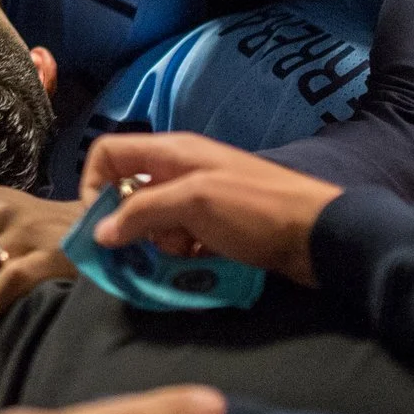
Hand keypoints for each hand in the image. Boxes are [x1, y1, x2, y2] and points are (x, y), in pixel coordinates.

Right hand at [82, 133, 342, 288]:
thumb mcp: (193, 203)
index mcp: (171, 151)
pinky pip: (182, 238)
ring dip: (161, 243)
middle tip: (149, 248)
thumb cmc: (254, 210)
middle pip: (129, 192)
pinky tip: (205, 262)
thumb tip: (99, 232)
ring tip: (189, 254)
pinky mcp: (217, 225)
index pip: (108, 154)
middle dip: (131, 224)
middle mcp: (180, 169)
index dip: (94, 186)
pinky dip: (185, 253)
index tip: (102, 226)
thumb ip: (142, 213)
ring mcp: (200, 198)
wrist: (319, 234)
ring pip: (155, 221)